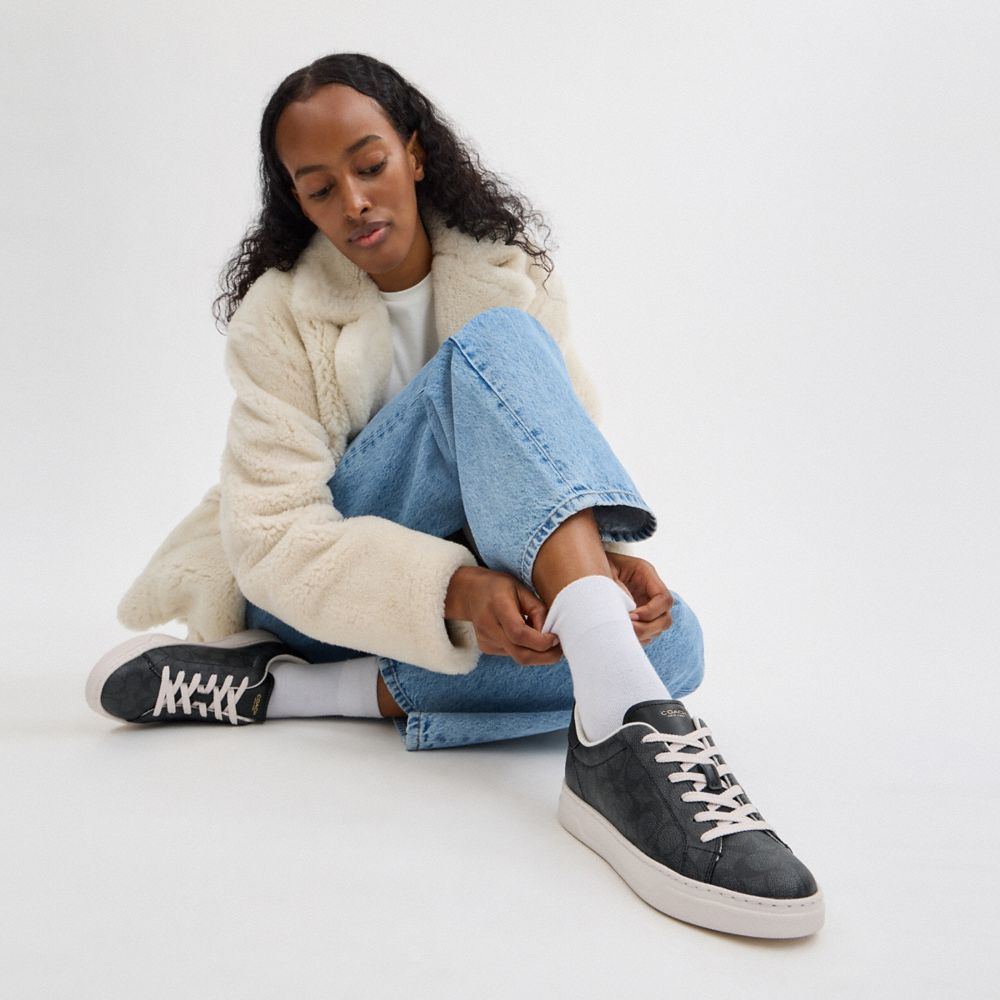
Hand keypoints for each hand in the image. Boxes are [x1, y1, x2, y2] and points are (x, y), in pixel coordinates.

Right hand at [445, 566, 563, 664]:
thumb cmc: (500, 587)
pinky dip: (525, 648)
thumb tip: (551, 635)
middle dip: (546, 656)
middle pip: (521, 654)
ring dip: (537, 652)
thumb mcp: (522, 589)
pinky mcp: (487, 648)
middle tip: (560, 649)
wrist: (470, 593)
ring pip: (519, 657)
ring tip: (542, 636)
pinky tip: (523, 635)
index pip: (519, 633)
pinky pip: (513, 654)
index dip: (541, 641)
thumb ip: (538, 611)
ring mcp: (486, 640)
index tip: (557, 638)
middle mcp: (488, 626)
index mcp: (497, 606)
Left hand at [606, 551, 673, 645]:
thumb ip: (616, 588)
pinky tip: (620, 634)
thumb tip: (627, 612)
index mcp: (646, 574)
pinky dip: (635, 639)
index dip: (652, 612)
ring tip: (621, 632)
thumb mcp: (606, 570)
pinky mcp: (639, 619)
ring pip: (657, 630)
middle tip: (627, 627)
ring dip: (641, 635)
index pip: (664, 599)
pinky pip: (646, 635)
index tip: (632, 616)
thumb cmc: (597, 565)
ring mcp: (647, 607)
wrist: (588, 569)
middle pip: (665, 619)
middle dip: (647, 628)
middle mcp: (651, 592)